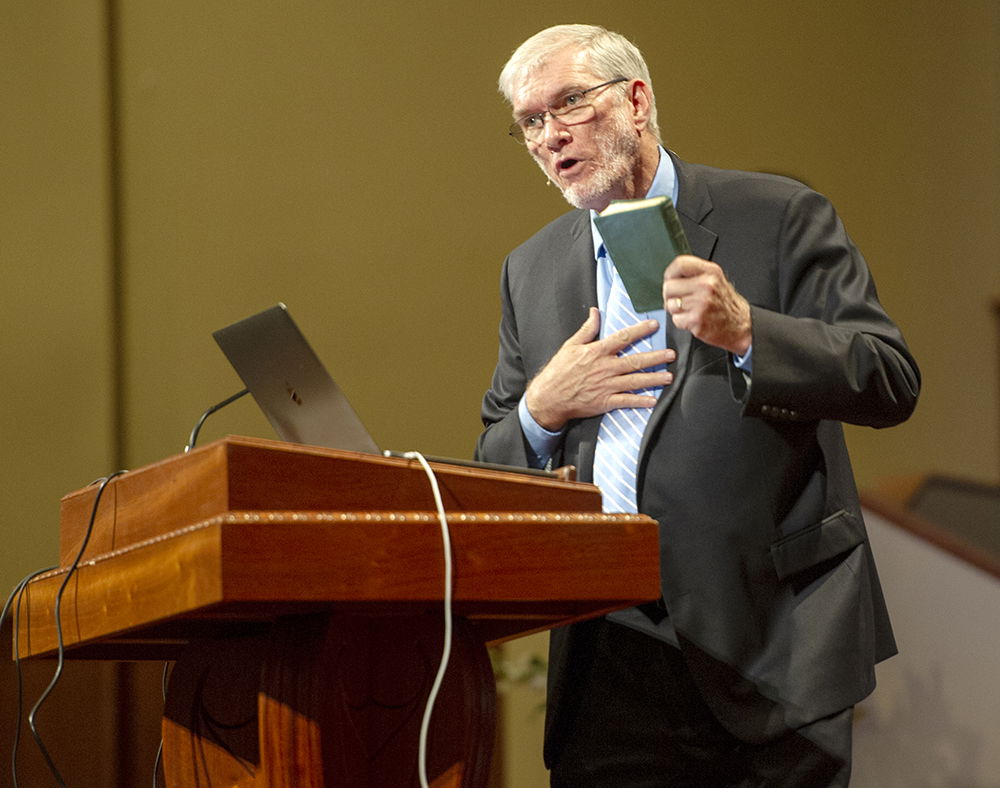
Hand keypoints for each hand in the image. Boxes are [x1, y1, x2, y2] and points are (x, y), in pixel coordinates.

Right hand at [525, 307, 674, 430]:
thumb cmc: (559, 370)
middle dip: (655, 357)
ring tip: (669, 377)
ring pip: (635, 381)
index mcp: (597, 352)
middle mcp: (605, 368)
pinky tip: (653, 400)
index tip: (654, 325)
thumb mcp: (570, 345)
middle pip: (635, 361)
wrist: (549, 396)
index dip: (640, 330)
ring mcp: (606, 385)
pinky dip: (640, 401)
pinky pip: (626, 401)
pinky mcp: (604, 402)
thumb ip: (587, 329)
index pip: (623, 338)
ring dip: (653, 379)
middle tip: (671, 354)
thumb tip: (595, 312)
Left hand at [663, 255, 751, 353]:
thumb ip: (695, 274)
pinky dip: (681, 321)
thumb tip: (671, 276)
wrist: (741, 325)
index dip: (670, 273)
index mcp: (711, 272)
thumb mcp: (715, 280)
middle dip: (670, 295)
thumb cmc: (725, 303)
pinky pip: (675, 319)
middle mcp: (706, 285)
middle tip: (682, 300)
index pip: (680, 264)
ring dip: (676, 310)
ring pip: (670, 304)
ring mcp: (701, 303)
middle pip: (669, 286)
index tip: (670, 280)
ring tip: (690, 310)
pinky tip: (693, 319)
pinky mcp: (697, 320)